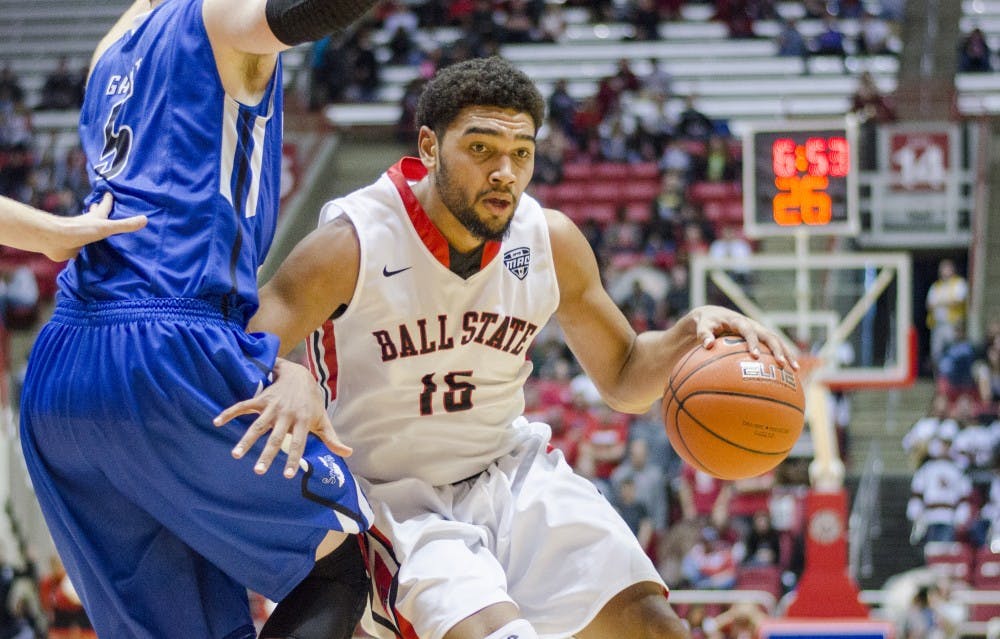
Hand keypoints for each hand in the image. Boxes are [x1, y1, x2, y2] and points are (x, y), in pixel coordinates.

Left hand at [44, 193, 147, 260]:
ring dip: (92, 228)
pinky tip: (89, 251)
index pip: (104, 206)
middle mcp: (87, 225)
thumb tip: (145, 219)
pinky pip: (83, 247)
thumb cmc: (80, 230)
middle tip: (100, 206)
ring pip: (88, 231)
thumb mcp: (106, 227)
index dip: (107, 200)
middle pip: (94, 216)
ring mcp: (79, 236)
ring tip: (99, 229)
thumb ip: (125, 225)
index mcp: (95, 218)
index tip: (108, 193)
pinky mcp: (74, 248)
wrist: (55, 241)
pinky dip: (87, 246)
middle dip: (97, 211)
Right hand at [213, 358, 351, 477]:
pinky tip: (217, 421)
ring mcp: (273, 406)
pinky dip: (230, 412)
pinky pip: (244, 405)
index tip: (287, 475)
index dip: (293, 458)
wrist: (300, 374)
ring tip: (236, 455)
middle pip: (276, 438)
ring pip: (258, 425)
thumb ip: (332, 438)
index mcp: (302, 421)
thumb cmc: (312, 402)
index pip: (298, 443)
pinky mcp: (261, 398)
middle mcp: (287, 415)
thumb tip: (347, 454)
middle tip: (259, 471)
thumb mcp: (323, 419)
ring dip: (246, 439)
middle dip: (267, 454)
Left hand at [686, 305, 799, 369]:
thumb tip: (707, 345)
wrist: (714, 315)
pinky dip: (783, 357)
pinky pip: (774, 347)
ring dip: (786, 354)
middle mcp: (752, 324)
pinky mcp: (761, 337)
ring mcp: (758, 330)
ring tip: (794, 370)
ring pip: (776, 341)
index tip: (755, 356)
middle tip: (781, 364)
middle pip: (768, 335)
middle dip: (776, 349)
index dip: (752, 342)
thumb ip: (704, 334)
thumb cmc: (706, 323)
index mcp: (737, 321)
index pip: (747, 330)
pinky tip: (790, 372)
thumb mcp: (702, 326)